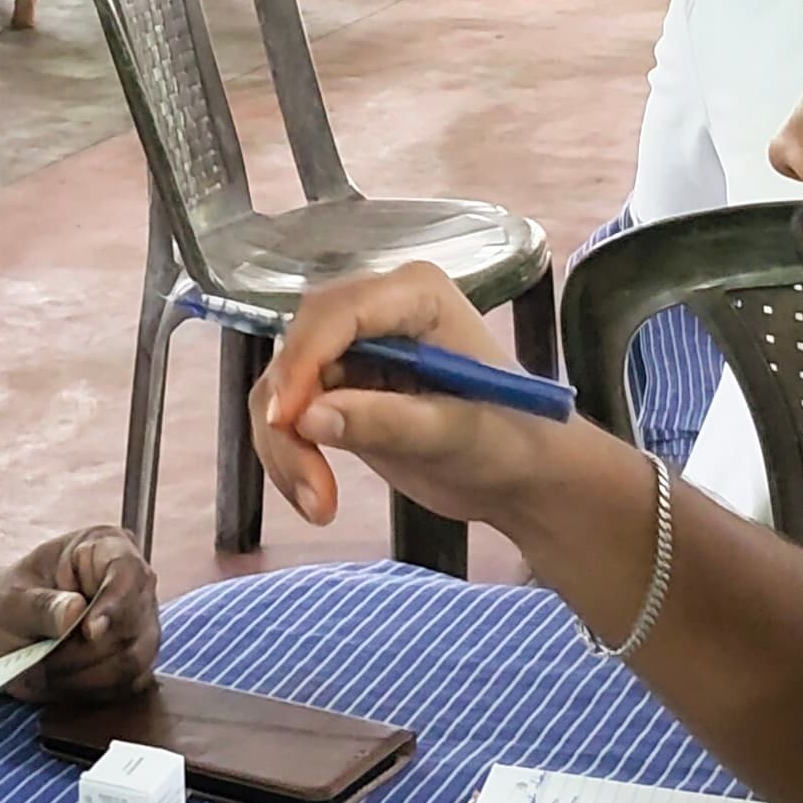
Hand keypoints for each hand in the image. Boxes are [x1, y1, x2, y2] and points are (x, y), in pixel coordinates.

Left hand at [0, 527, 159, 701]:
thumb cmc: (3, 609)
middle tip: (47, 657)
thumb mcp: (10, 603)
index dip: (114, 603)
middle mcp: (130, 581)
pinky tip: (67, 682)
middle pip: (134, 622)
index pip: (127, 571)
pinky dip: (96, 689)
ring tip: (50, 669)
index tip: (89, 632)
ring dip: (89, 675)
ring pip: (135, 658)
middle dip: (88, 650)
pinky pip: (131, 681)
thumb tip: (74, 611)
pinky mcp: (136, 655)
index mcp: (102, 546)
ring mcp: (138, 620)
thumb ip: (41, 606)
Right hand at [249, 262, 554, 532]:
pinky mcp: (337, 389)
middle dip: (288, 415)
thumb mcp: (457, 433)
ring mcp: (352, 349)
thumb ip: (387, 421)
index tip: (285, 421)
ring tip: (318, 507)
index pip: (338, 313)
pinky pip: (288, 416)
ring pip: (282, 387)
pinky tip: (316, 501)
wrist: (520, 474)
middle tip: (306, 482)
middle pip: (299, 347)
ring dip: (284, 448)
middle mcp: (375, 310)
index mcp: (415, 295)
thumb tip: (309, 417)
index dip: (303, 362)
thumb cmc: (510, 440)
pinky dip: (290, 458)